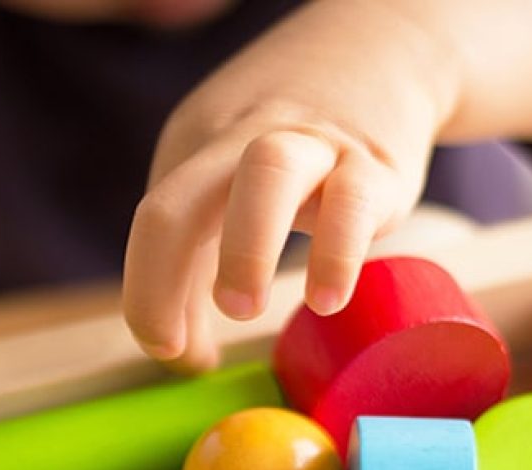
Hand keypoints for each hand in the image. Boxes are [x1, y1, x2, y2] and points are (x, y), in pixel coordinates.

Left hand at [123, 0, 458, 371]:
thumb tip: (185, 358)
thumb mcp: (227, 194)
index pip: (153, 223)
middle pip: (181, 199)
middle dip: (165, 276)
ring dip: (245, 249)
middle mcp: (241, 140)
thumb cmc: (291, 153)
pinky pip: (352, 201)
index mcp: (196, 151)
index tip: (166, 350)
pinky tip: (327, 300)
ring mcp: (310, 144)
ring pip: (267, 173)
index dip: (147, 297)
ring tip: (244, 313)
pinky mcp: (374, 163)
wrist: (384, 49)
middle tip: (175, 345)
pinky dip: (335, 255)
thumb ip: (197, 274)